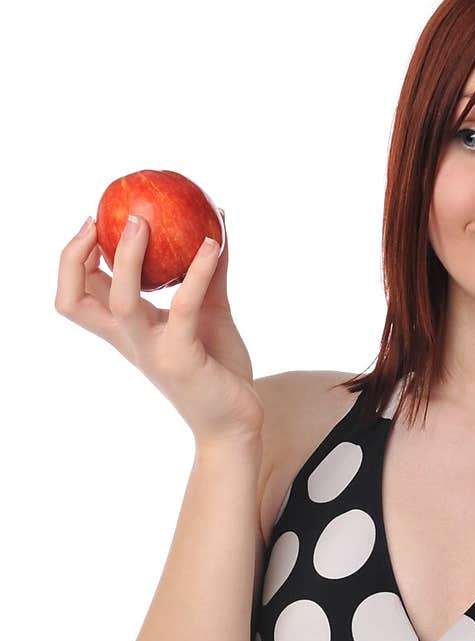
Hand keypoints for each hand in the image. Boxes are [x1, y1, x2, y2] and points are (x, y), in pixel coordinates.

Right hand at [54, 208, 264, 447]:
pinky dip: (197, 272)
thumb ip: (207, 274)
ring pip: (120, 301)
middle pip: (74, 301)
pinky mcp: (182, 359)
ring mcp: (152, 351)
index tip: (92, 223)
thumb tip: (214, 225)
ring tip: (143, 221)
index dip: (72, 258)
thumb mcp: (210, 311)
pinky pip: (183, 306)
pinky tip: (213, 244)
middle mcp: (130, 340)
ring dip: (126, 257)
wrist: (236, 422)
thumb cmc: (219, 368)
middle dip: (73, 257)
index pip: (78, 295)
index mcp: (126, 330)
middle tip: (100, 219)